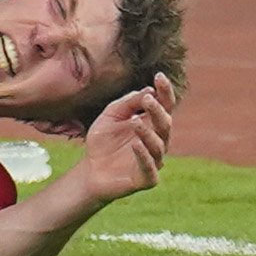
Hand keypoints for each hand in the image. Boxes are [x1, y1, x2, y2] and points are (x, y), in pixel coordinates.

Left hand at [70, 72, 176, 199]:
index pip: (165, 106)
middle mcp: (158, 141)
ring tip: (135, 121)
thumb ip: (126, 104)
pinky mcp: (147, 179)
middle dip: (157, 112)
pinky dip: (143, 156)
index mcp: (152, 124)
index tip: (160, 76)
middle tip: (148, 99)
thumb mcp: (110, 116)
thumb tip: (147, 91)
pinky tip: (135, 145)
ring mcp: (155, 161)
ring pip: (158, 146)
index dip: (165, 92)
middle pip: (164, 125)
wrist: (91, 170)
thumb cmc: (103, 141)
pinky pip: (149, 168)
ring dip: (148, 133)